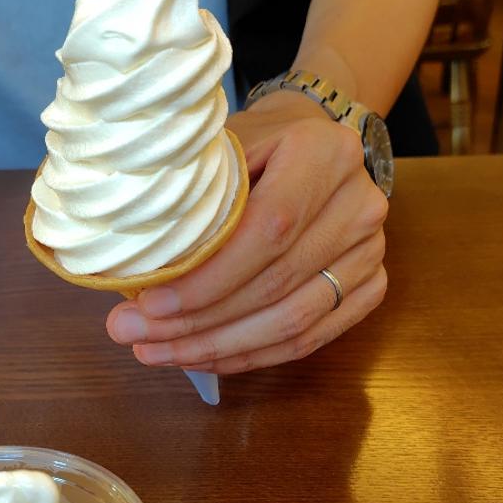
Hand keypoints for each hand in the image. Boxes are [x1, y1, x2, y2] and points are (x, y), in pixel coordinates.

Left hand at [106, 90, 387, 373]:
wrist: (312, 147)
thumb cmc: (256, 145)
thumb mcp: (221, 148)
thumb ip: (192, 198)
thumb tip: (131, 269)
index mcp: (325, 154)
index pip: (267, 230)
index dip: (207, 278)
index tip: (149, 305)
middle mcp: (360, 205)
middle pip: (276, 284)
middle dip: (198, 323)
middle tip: (135, 336)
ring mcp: (371, 252)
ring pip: (293, 322)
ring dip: (217, 348)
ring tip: (157, 352)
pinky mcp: (369, 288)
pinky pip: (308, 339)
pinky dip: (250, 356)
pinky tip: (201, 357)